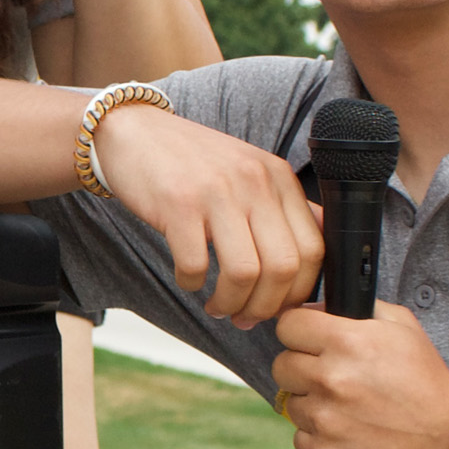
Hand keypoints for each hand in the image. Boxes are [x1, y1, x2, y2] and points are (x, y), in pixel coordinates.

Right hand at [91, 104, 323, 323]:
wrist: (134, 131)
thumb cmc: (191, 161)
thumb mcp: (249, 171)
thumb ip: (281, 208)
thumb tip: (313, 260)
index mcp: (278, 177)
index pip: (313, 249)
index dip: (299, 291)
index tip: (278, 306)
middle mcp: (254, 181)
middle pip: (283, 267)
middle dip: (265, 306)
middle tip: (245, 317)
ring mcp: (216, 191)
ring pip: (244, 273)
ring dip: (230, 303)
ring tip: (217, 306)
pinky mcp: (178, 204)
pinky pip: (195, 265)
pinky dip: (191, 284)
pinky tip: (188, 278)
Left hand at [270, 303, 448, 448]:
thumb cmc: (427, 384)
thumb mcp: (403, 328)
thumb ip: (360, 309)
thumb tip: (319, 306)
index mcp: (346, 343)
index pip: (288, 325)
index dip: (300, 332)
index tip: (310, 341)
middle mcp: (330, 381)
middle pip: (282, 366)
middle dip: (303, 369)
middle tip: (333, 379)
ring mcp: (325, 423)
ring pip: (292, 406)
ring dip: (314, 406)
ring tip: (349, 411)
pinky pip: (302, 440)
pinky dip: (320, 439)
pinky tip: (349, 435)